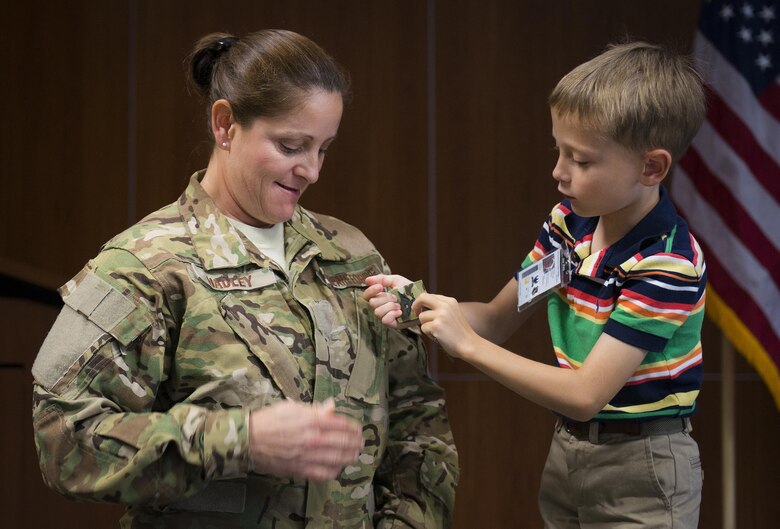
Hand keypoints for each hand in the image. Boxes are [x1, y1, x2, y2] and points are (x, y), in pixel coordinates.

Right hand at [248, 398, 362, 481]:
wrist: (250, 439)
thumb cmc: (270, 420)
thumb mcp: (293, 407)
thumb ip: (315, 409)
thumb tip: (331, 406)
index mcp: (312, 421)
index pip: (341, 424)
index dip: (353, 427)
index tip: (358, 428)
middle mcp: (313, 439)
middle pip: (343, 443)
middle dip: (355, 442)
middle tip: (360, 442)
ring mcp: (308, 456)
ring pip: (337, 459)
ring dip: (349, 457)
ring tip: (354, 455)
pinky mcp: (300, 469)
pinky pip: (323, 474)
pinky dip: (334, 471)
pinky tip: (337, 468)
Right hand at [363, 274, 412, 327]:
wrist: (423, 300)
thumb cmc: (409, 290)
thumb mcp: (396, 280)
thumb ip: (381, 279)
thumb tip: (366, 280)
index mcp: (380, 297)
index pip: (366, 295)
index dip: (371, 291)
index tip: (380, 287)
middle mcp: (381, 307)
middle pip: (372, 303)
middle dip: (384, 298)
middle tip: (395, 297)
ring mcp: (386, 316)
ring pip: (377, 312)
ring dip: (389, 306)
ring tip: (399, 305)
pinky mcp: (393, 324)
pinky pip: (385, 320)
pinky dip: (392, 314)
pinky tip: (400, 312)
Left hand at [413, 293, 479, 358]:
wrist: (469, 344)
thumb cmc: (460, 332)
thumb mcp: (453, 313)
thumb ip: (441, 308)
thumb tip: (423, 306)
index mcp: (450, 301)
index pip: (429, 295)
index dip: (421, 301)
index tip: (419, 308)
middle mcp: (445, 306)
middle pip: (422, 298)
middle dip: (416, 305)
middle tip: (415, 312)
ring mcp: (441, 315)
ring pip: (422, 317)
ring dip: (426, 325)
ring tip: (436, 331)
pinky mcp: (436, 326)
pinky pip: (423, 328)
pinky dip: (428, 334)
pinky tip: (438, 337)